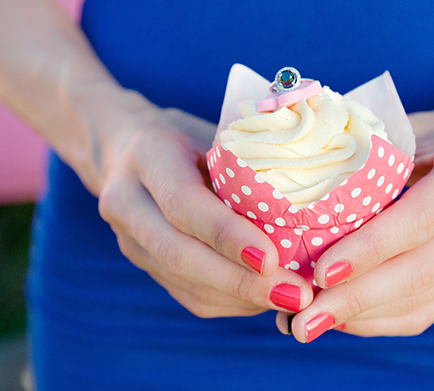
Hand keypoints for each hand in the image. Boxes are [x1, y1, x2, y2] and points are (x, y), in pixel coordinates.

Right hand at [95, 90, 313, 317]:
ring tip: (292, 301)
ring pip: (184, 283)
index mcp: (148, 157)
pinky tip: (265, 298)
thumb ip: (244, 163)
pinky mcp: (145, 264)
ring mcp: (130, 240)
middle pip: (180, 254)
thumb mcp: (212, 131)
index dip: (226, 234)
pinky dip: (232, 301)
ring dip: (241, 298)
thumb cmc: (187, 135)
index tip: (271, 259)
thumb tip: (308, 203)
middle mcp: (127, 203)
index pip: (183, 202)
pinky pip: (187, 294)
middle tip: (295, 294)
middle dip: (241, 281)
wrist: (125, 149)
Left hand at [276, 100, 433, 341]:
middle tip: (305, 318)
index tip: (321, 273)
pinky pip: (428, 310)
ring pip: (423, 298)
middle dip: (358, 298)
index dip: (369, 249)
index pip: (418, 219)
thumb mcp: (411, 127)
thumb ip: (369, 155)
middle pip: (421, 270)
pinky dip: (382, 320)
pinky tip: (344, 320)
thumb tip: (297, 190)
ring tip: (311, 323)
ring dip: (363, 316)